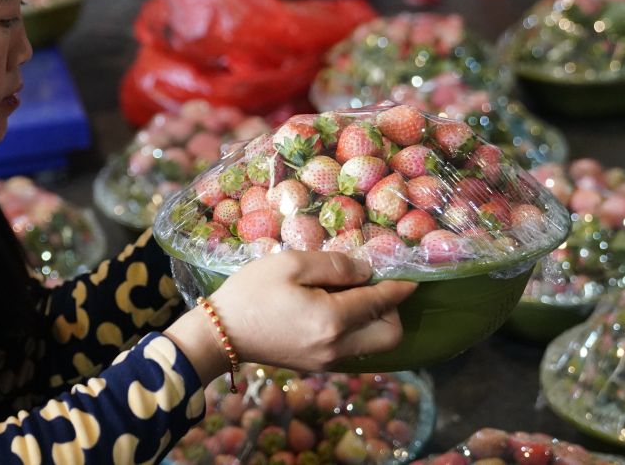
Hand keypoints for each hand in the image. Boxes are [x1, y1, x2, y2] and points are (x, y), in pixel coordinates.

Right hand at [164, 251, 415, 384]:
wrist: (220, 333)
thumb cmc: (251, 292)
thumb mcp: (290, 264)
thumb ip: (334, 265)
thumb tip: (366, 270)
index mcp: (333, 320)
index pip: (381, 302)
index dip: (399, 287)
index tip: (409, 277)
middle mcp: (337, 346)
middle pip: (390, 335)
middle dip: (391, 310)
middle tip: (372, 287)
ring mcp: (327, 360)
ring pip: (374, 345)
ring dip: (374, 321)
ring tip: (349, 295)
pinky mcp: (317, 364)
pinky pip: (353, 348)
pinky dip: (356, 330)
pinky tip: (333, 309)